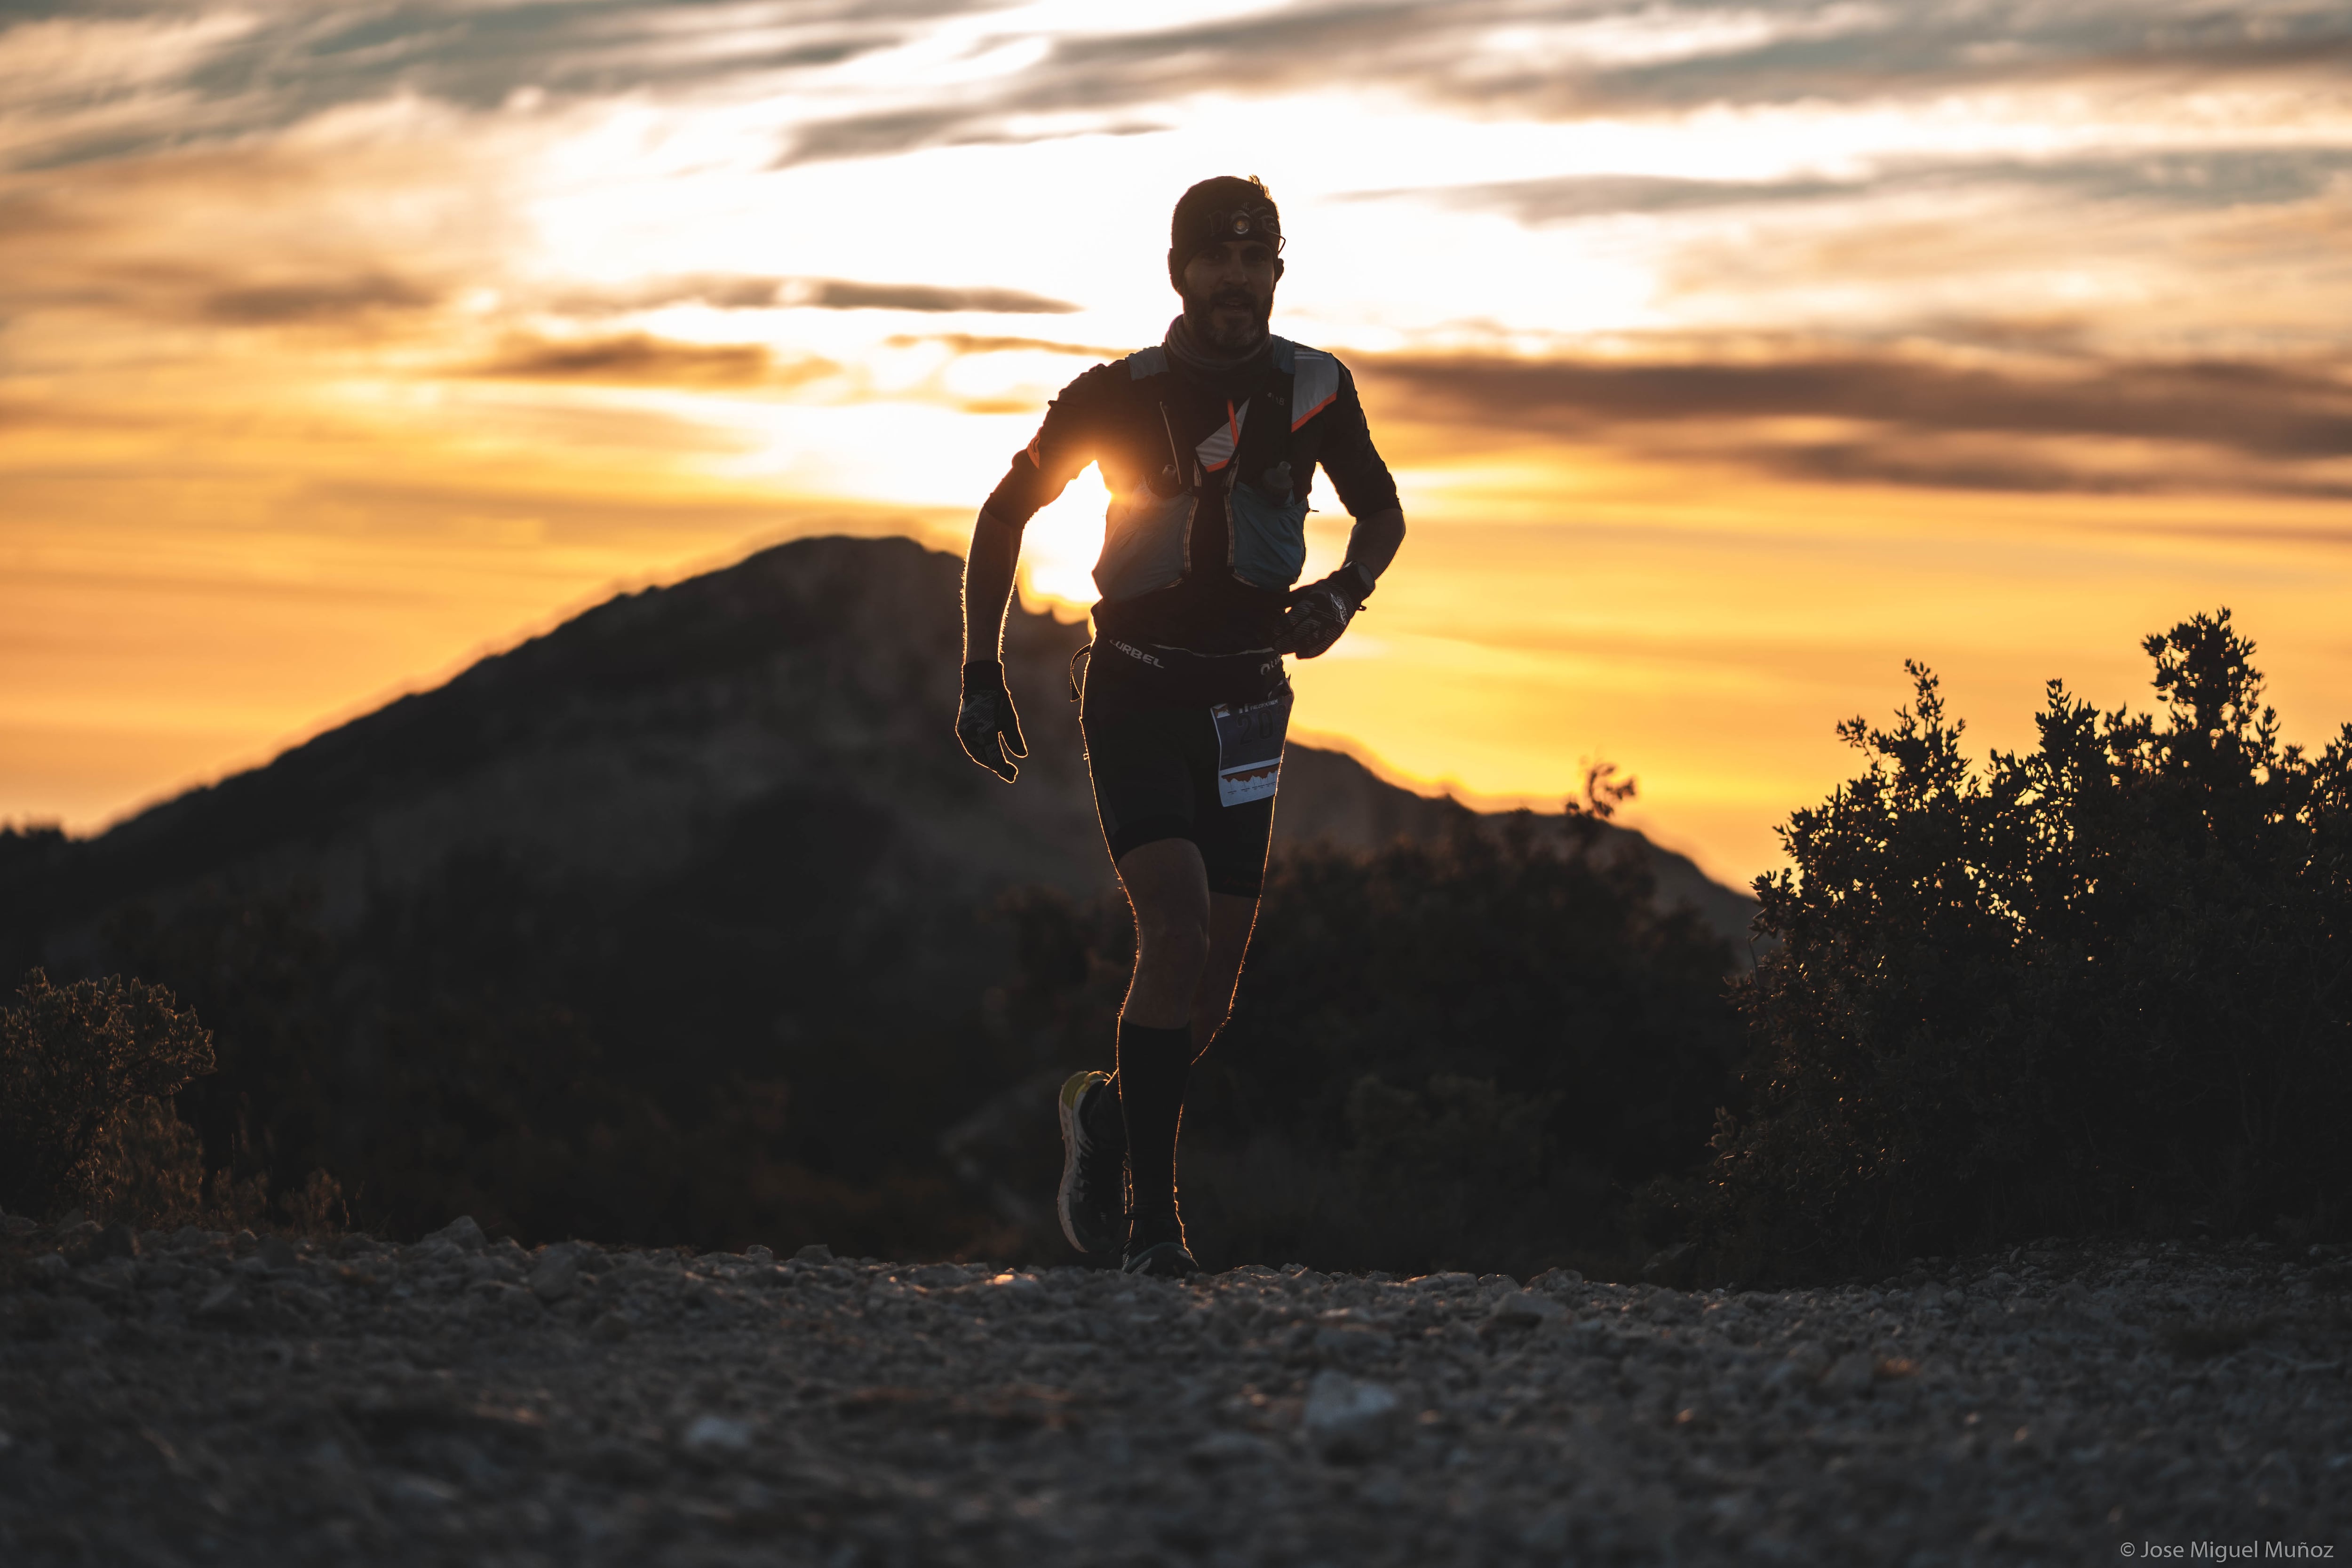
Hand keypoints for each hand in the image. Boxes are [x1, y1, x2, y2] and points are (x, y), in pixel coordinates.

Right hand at [957, 661, 1027, 781]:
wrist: (980, 683)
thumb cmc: (999, 699)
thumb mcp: (1010, 718)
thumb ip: (1014, 738)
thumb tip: (1022, 755)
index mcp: (986, 731)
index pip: (995, 757)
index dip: (1003, 768)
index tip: (1012, 775)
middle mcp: (973, 734)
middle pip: (985, 758)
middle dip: (998, 767)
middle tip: (1011, 774)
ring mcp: (965, 732)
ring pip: (977, 754)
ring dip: (989, 762)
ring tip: (1003, 767)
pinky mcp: (962, 730)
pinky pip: (971, 748)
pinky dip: (980, 754)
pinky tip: (990, 757)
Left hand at [1276, 564, 1373, 658]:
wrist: (1347, 593)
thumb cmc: (1320, 592)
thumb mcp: (1304, 591)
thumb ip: (1287, 600)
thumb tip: (1268, 604)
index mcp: (1315, 600)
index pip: (1297, 614)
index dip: (1284, 624)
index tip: (1273, 630)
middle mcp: (1324, 613)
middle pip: (1303, 630)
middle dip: (1286, 639)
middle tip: (1274, 645)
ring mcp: (1331, 625)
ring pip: (1311, 640)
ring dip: (1295, 648)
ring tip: (1283, 650)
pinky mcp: (1336, 634)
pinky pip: (1322, 646)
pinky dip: (1310, 653)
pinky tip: (1298, 655)